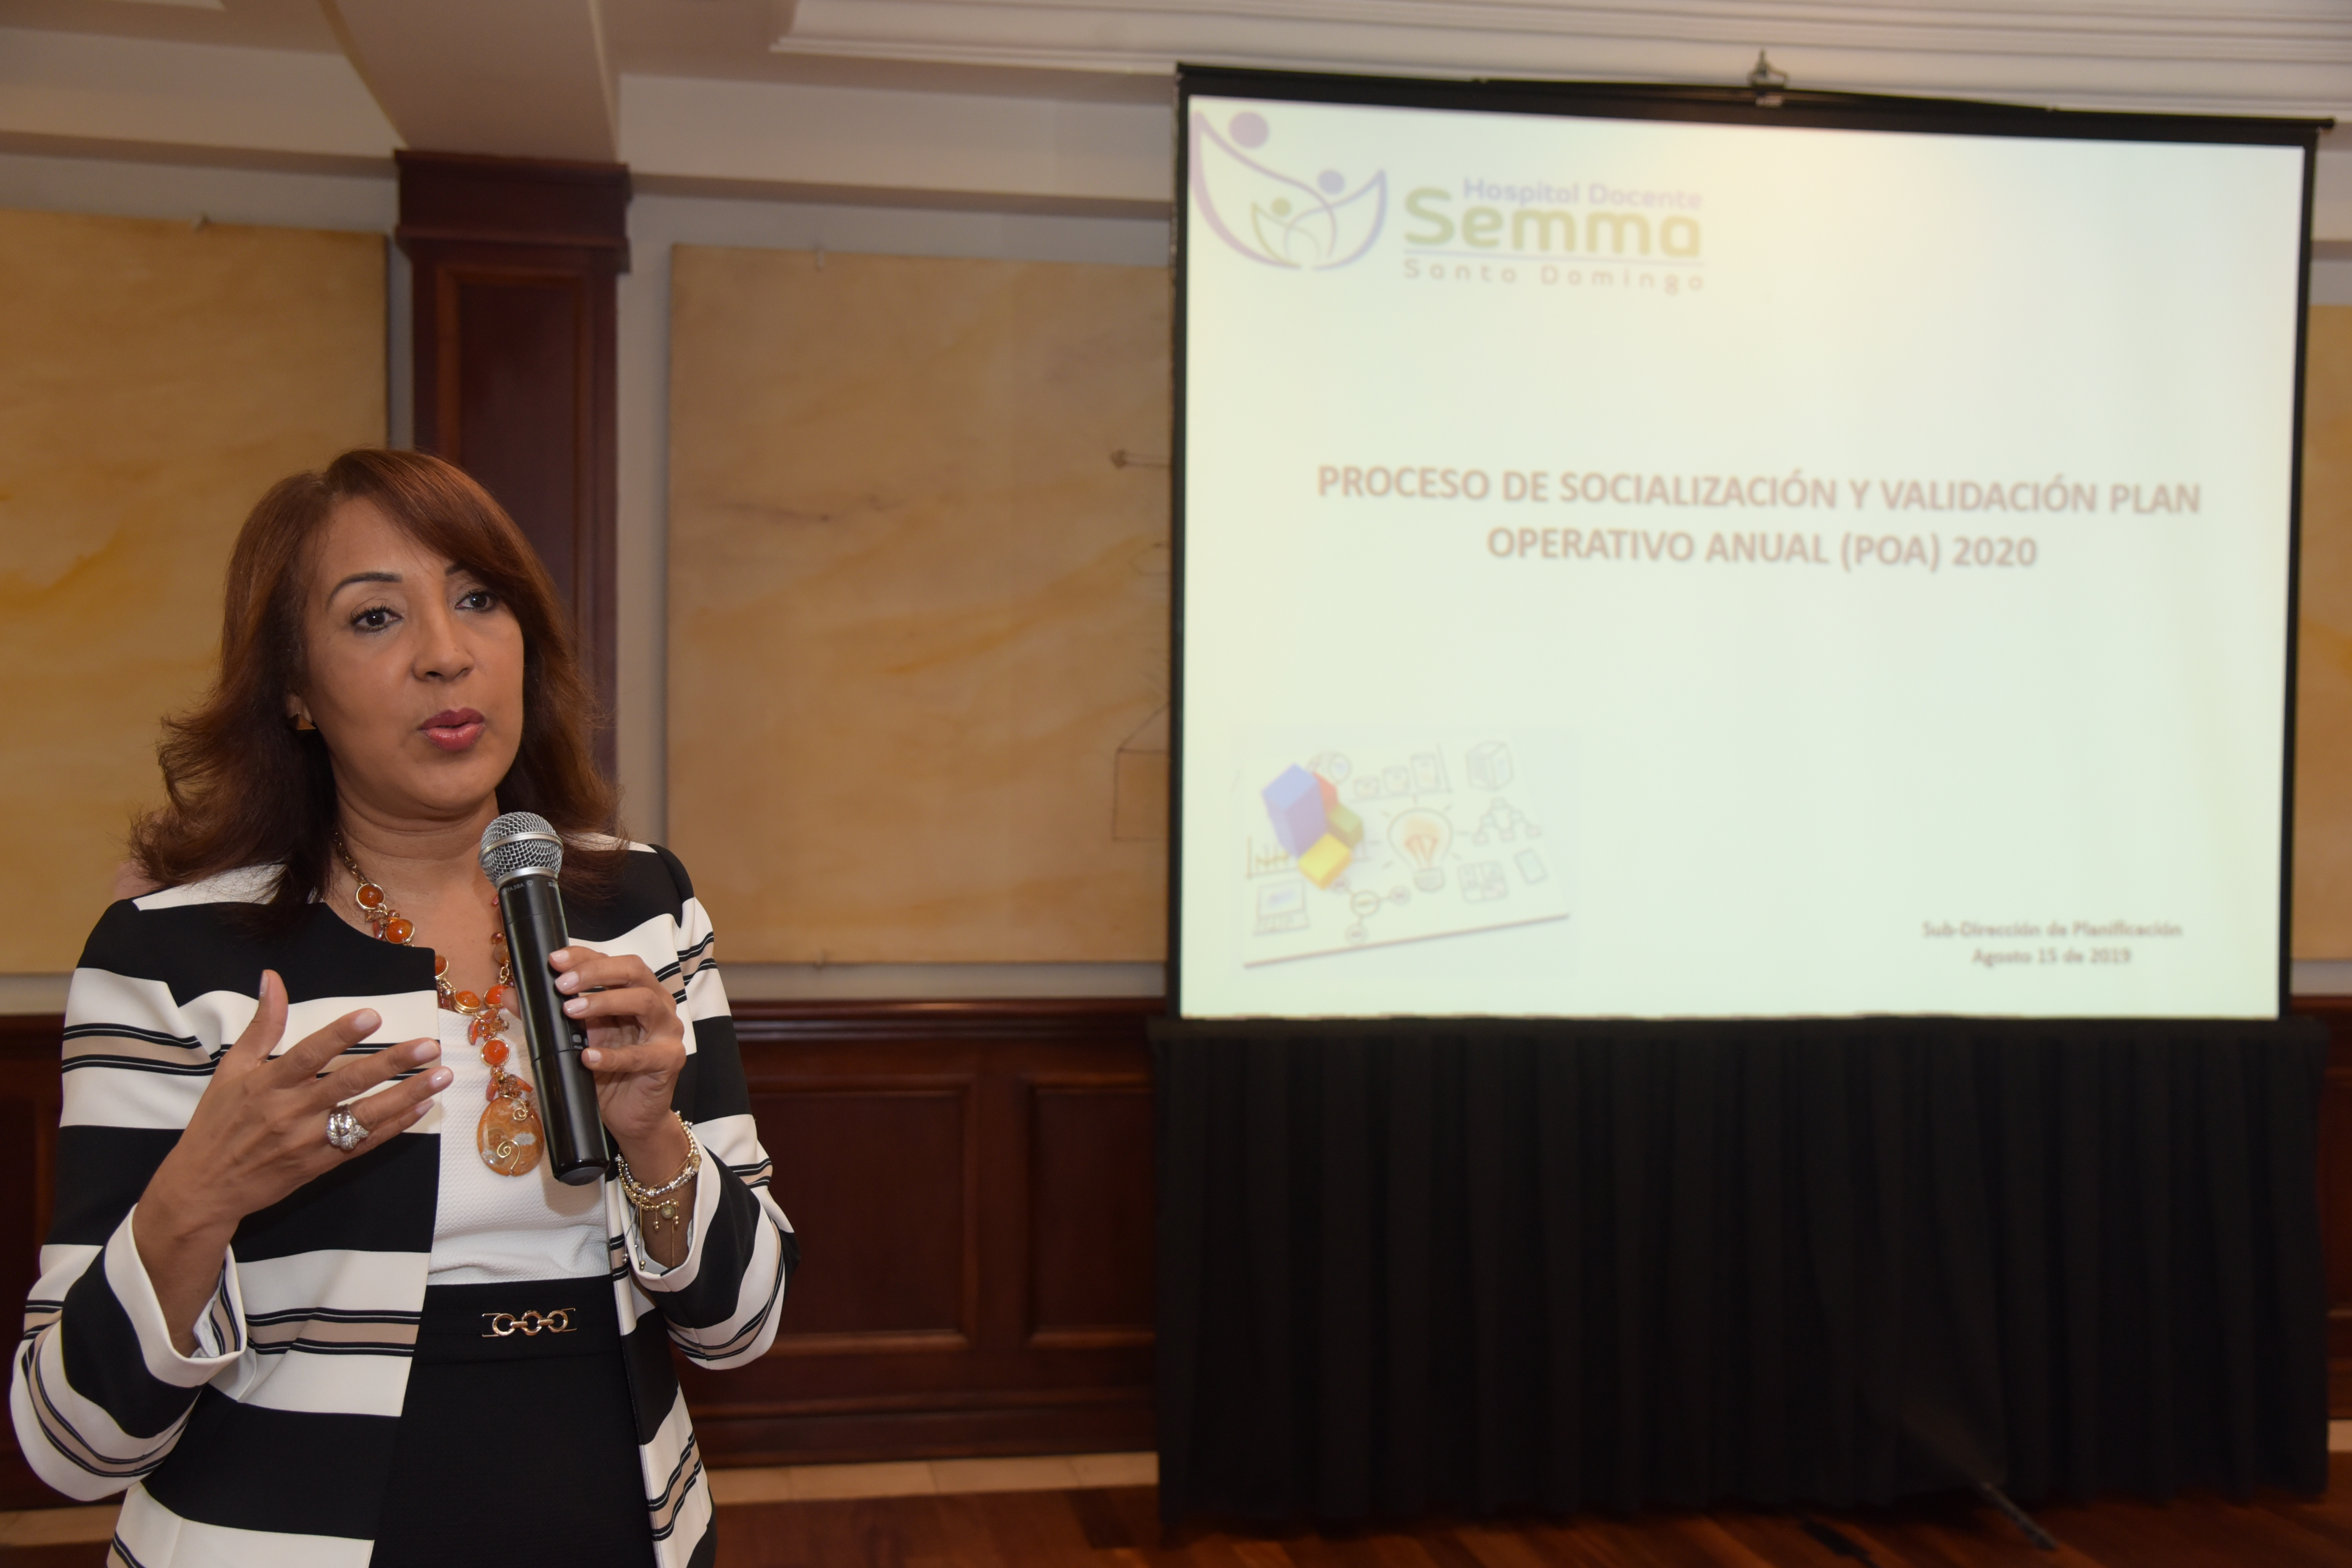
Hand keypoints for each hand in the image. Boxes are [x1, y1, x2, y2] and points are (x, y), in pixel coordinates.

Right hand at [135, 970, 449, 1350]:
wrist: (204, 1189)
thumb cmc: (217, 1123)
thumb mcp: (231, 1069)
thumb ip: (261, 1024)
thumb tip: (272, 978)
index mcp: (266, 1084)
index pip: (308, 1054)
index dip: (340, 1035)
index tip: (372, 1016)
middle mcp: (290, 1112)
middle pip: (347, 1084)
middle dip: (392, 1063)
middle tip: (429, 1045)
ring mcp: (308, 1141)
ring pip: (365, 1116)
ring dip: (408, 1095)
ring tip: (442, 1074)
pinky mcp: (320, 1165)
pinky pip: (364, 1144)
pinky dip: (396, 1126)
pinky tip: (423, 1107)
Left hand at [550, 945, 687, 1160]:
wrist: (630, 1116)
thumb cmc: (605, 1073)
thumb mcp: (572, 1041)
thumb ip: (546, 1018)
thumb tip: (508, 995)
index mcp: (635, 992)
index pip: (612, 961)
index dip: (584, 956)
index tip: (553, 960)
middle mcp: (656, 1004)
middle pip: (634, 971)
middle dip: (595, 972)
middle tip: (561, 985)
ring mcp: (667, 1030)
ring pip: (644, 1002)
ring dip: (605, 1002)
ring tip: (571, 1011)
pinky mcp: (670, 1059)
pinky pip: (641, 1055)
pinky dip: (613, 1055)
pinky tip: (588, 1057)